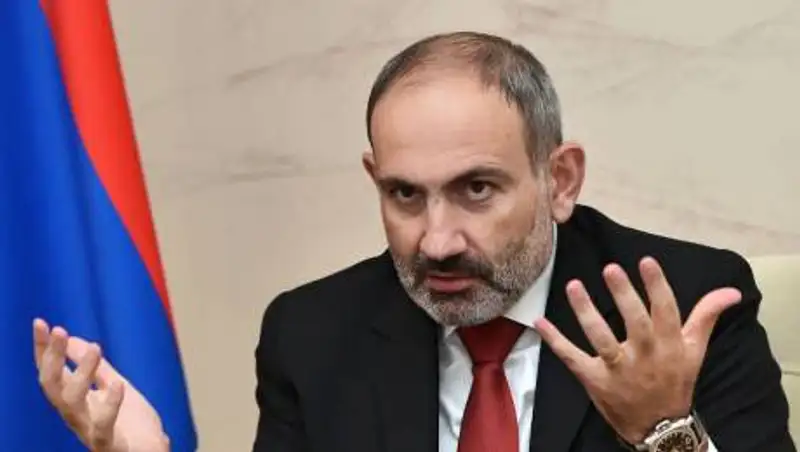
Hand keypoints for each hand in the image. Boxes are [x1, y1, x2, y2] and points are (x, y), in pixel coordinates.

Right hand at [33, 319, 169, 451]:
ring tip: (95, 348)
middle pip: (53, 385)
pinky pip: (103, 427)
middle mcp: (76, 415)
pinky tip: (118, 385)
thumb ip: (96, 367)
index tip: (40, 323)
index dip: (43, 349)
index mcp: (76, 401)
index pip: (52, 372)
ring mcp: (90, 430)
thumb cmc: (131, 424)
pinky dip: (109, 405)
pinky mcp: (111, 444)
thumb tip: (73, 339)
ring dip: (81, 373)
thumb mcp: (114, 386)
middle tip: (59, 330)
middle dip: (52, 357)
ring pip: (71, 403)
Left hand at [535, 257, 740, 443]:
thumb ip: (706, 316)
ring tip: (573, 286)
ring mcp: (618, 369)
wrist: (660, 427)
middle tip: (611, 268)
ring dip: (586, 312)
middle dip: (624, 295)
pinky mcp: (594, 380)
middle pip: (635, 322)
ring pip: (601, 338)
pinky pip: (573, 358)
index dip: (656, 286)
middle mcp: (645, 356)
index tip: (646, 261)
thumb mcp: (694, 350)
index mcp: (669, 345)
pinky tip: (541, 322)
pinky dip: (556, 341)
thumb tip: (731, 291)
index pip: (665, 310)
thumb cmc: (675, 380)